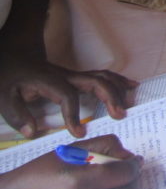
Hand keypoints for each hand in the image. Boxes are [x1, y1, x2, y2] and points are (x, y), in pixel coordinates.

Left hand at [0, 57, 135, 138]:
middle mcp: (66, 76)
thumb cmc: (9, 77)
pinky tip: (130, 86)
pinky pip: (102, 76)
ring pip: (102, 76)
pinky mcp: (77, 76)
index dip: (74, 115)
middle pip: (95, 82)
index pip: (68, 96)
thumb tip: (33, 132)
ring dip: (118, 88)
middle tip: (119, 115)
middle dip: (110, 97)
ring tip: (129, 103)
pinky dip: (118, 80)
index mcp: (50, 82)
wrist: (14, 55)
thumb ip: (17, 115)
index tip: (78, 133)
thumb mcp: (3, 97)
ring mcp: (74, 74)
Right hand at [0, 135, 141, 188]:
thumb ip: (103, 147)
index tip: (133, 161)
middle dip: (133, 184)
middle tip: (126, 174)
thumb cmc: (37, 174)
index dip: (133, 165)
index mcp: (79, 183)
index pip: (124, 174)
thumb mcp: (69, 152)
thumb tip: (129, 157)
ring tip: (109, 185)